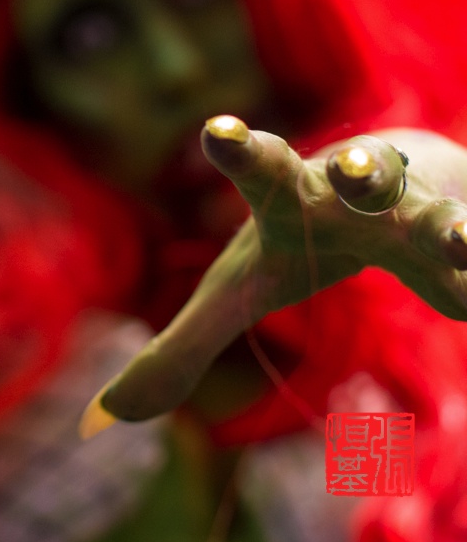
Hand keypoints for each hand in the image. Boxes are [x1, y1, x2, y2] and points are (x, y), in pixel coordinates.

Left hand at [82, 116, 466, 433]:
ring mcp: (419, 211)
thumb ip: (182, 343)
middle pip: (357, 175)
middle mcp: (356, 192)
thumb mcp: (238, 291)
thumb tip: (110, 411)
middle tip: (353, 166)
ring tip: (459, 242)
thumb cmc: (296, 243)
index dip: (237, 147)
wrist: (396, 185)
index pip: (256, 164)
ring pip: (434, 217)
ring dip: (446, 228)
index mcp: (287, 192)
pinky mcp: (462, 239)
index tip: (218, 130)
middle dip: (357, 170)